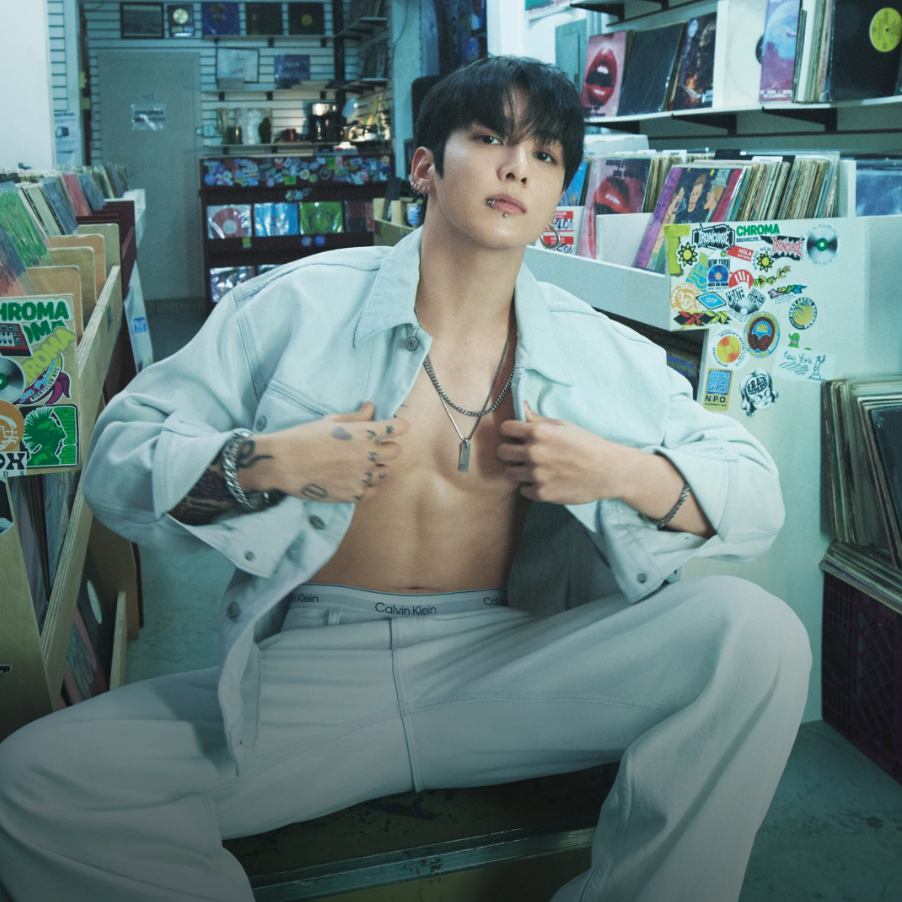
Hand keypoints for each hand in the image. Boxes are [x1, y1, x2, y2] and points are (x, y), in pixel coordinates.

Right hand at [243, 402, 408, 503]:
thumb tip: (371, 408)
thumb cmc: (304, 437)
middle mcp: (368, 454)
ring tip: (359, 465)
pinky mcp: (354, 494)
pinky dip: (367, 485)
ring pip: (384, 472)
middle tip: (371, 448)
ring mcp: (363, 476)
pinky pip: (373, 490)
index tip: (392, 428)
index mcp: (365, 433)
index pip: (399, 428)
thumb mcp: (331, 421)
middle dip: (387, 447)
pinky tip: (354, 480)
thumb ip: (356, 417)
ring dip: (376, 467)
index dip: (397, 426)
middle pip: (395, 452)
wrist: (284, 463)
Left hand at [497, 402, 630, 503]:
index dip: (510, 432)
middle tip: (522, 455)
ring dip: (519, 470)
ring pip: (509, 473)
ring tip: (534, 469)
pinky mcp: (541, 493)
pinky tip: (544, 481)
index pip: (505, 429)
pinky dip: (531, 486)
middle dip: (510, 451)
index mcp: (538, 433)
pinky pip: (523, 490)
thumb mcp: (564, 426)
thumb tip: (521, 407)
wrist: (609, 470)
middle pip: (502, 452)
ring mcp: (536, 475)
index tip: (516, 436)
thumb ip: (538, 420)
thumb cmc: (588, 444)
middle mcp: (533, 453)